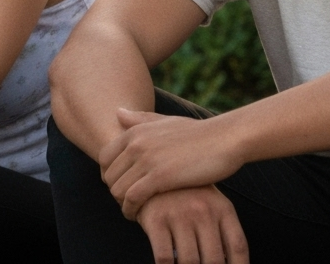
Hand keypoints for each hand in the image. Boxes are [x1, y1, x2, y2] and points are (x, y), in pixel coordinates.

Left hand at [100, 110, 244, 217]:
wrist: (225, 140)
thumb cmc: (199, 133)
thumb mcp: (168, 121)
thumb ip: (141, 119)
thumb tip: (117, 112)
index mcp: (136, 130)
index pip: (104, 158)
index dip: (109, 175)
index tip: (122, 186)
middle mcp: (137, 143)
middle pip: (109, 176)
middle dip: (116, 192)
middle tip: (129, 202)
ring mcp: (147, 159)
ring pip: (117, 189)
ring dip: (122, 204)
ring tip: (134, 211)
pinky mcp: (159, 177)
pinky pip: (132, 198)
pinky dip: (131, 210)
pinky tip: (140, 217)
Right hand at [135, 186, 249, 263]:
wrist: (154, 171)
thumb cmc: (188, 194)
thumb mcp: (213, 205)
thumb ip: (223, 231)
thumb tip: (231, 261)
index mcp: (222, 209)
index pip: (237, 246)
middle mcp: (203, 212)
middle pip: (214, 259)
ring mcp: (180, 215)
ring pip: (190, 261)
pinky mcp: (157, 220)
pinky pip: (164, 257)